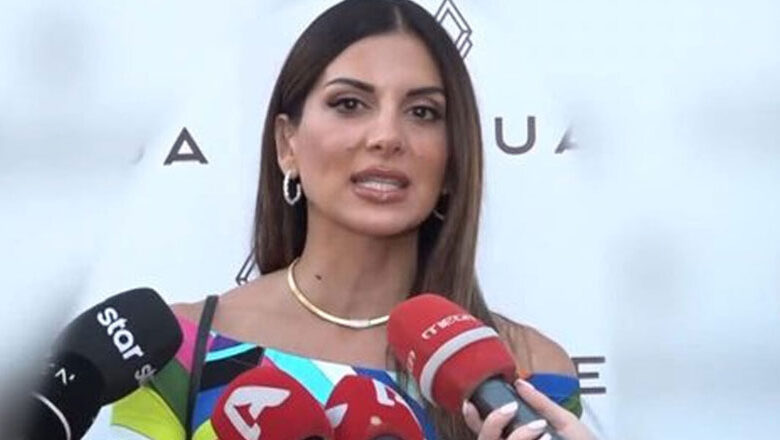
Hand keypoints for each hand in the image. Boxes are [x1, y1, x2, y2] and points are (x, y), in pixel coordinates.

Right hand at [462, 379, 596, 439]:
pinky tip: (546, 439)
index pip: (486, 430)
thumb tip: (519, 383)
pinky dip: (526, 439)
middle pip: (484, 439)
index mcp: (517, 437)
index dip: (473, 418)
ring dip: (518, 435)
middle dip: (492, 422)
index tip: (471, 402)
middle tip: (511, 408)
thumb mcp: (564, 420)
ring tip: (541, 427)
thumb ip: (541, 403)